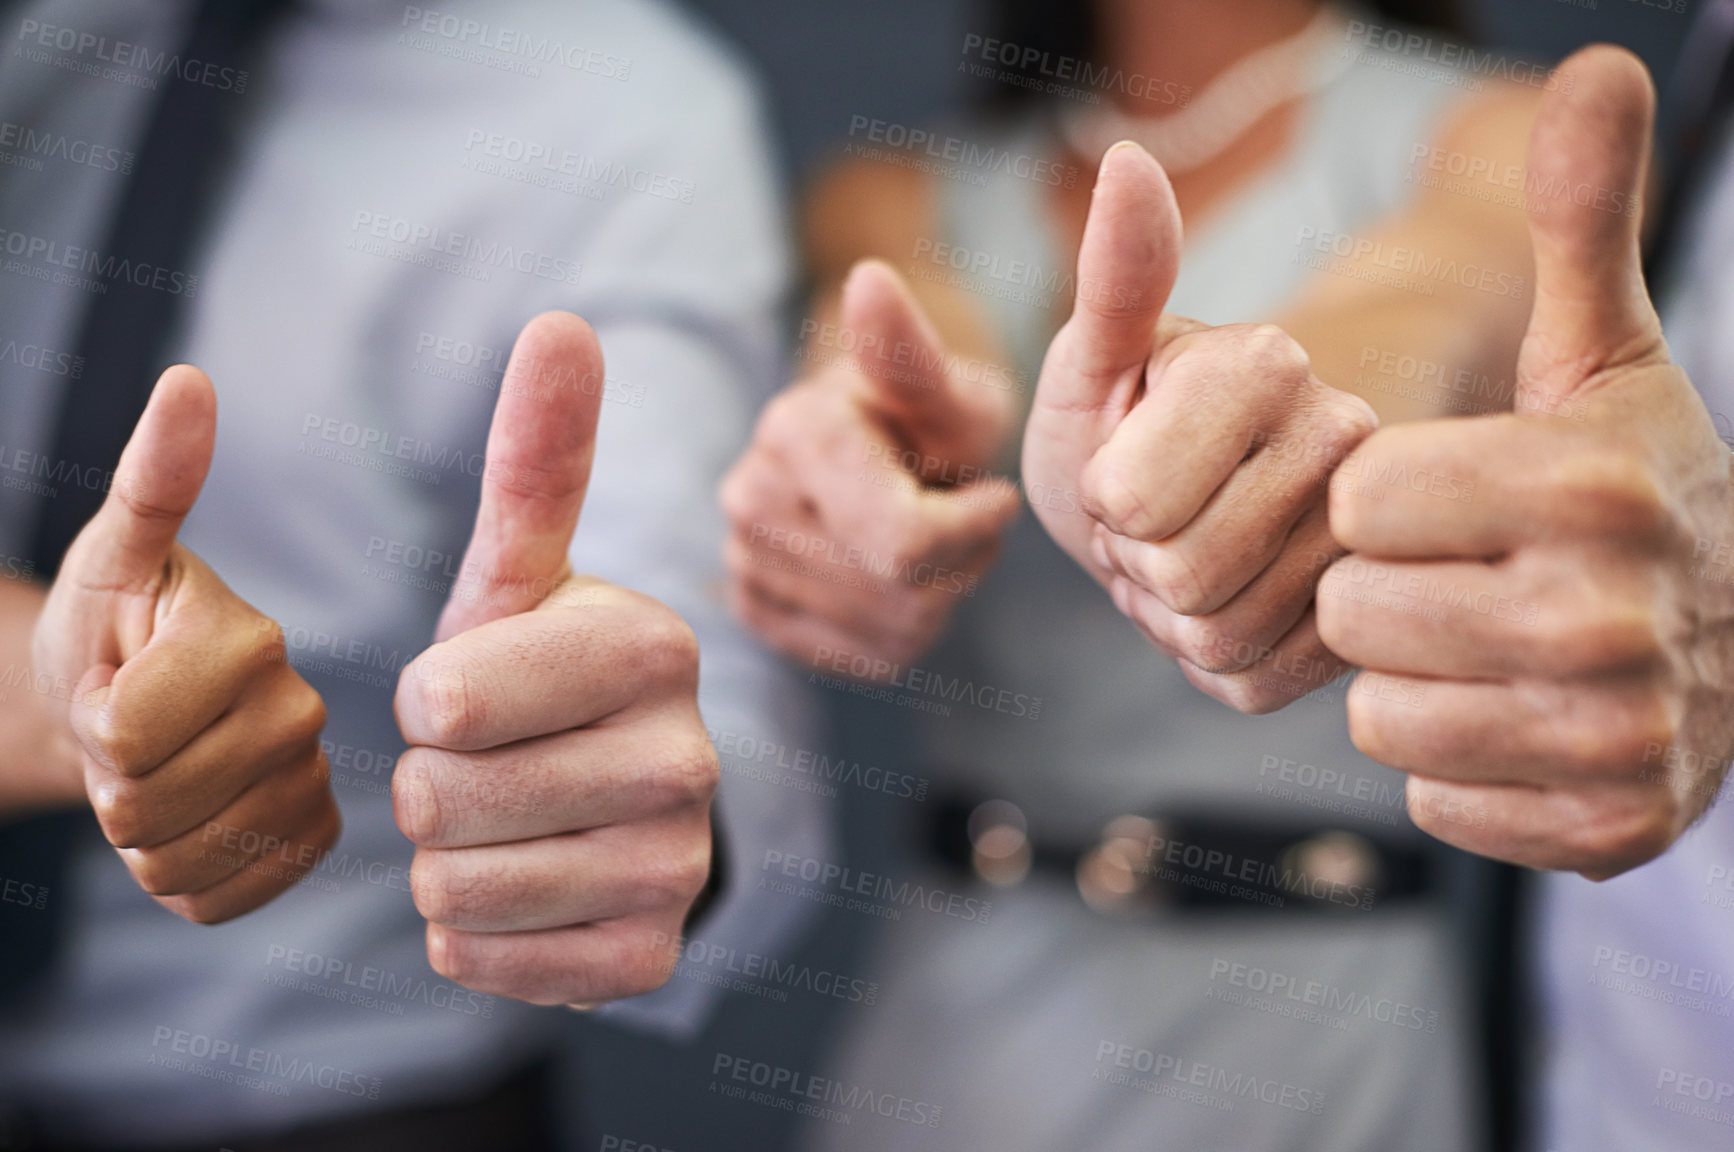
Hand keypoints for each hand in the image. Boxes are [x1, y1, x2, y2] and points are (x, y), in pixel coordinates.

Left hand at [32, 367, 336, 921]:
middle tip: (132, 737)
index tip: (114, 680)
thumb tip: (189, 381)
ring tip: (158, 778)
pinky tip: (191, 825)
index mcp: (252, 640)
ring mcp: (313, 781)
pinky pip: (217, 901)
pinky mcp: (314, 839)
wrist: (135, 711)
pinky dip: (180, 879)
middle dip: (107, 782)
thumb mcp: (110, 557)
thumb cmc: (112, 630)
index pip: (121, 734)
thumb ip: (152, 480)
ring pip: (176, 862)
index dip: (88, 720)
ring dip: (137, 835)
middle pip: (143, 806)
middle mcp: (303, 711)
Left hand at [393, 312, 717, 1004]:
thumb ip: (537, 458)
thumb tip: (562, 321)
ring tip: (505, 821)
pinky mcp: (652, 956)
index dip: (428, 698)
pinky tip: (523, 889)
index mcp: (655, 647)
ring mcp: (679, 865)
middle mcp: (688, 759)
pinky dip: (470, 936)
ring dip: (442, 860)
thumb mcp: (522, 576)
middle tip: (488, 762)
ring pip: (452, 887)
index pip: (449, 699)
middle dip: (427, 784)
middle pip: (439, 799)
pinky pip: (481, 961)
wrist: (609, 803)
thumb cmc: (540, 676)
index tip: (471, 687)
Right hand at [720, 260, 1019, 675]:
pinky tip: (902, 577)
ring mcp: (743, 561)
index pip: (905, 543)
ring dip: (939, 595)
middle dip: (961, 563)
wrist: (878, 448)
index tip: (997, 497)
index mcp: (793, 431)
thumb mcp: (947, 384)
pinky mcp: (757, 612)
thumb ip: (912, 351)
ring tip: (932, 538)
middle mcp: (749, 497)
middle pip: (901, 592)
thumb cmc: (931, 414)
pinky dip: (904, 628)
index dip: (975, 534)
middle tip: (965, 516)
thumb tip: (869, 279)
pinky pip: (864, 658)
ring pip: (889, 629)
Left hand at [1022, 143, 1377, 712]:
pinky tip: (1223, 603)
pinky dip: (1209, 659)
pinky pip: (1253, 683)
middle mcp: (1346, 437)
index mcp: (1269, 362)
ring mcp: (1370, 536)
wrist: (1181, 504)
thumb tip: (1126, 162)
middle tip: (1149, 523)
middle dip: (1135, 562)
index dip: (1103, 503)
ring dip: (1169, 615)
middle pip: (1186, 577)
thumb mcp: (1091, 357)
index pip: (1136, 501)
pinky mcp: (1363, 622)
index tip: (1121, 466)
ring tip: (1182, 556)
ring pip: (1222, 637)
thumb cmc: (1116, 421)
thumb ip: (1115, 278)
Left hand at [1317, 47, 1733, 877]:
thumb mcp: (1609, 355)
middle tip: (1466, 577)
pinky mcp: (1606, 829)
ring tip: (1490, 643)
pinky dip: (1457, 763)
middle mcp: (1611, 615)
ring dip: (1414, 678)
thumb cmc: (1632, 483)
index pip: (1357, 500)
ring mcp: (1614, 736)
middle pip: (1356, 613)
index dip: (1382, 496)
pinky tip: (1518, 718)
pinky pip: (1430, 799)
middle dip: (1387, 591)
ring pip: (1382, 715)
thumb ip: (1580, 222)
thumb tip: (1596, 66)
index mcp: (1591, 483)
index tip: (1447, 494)